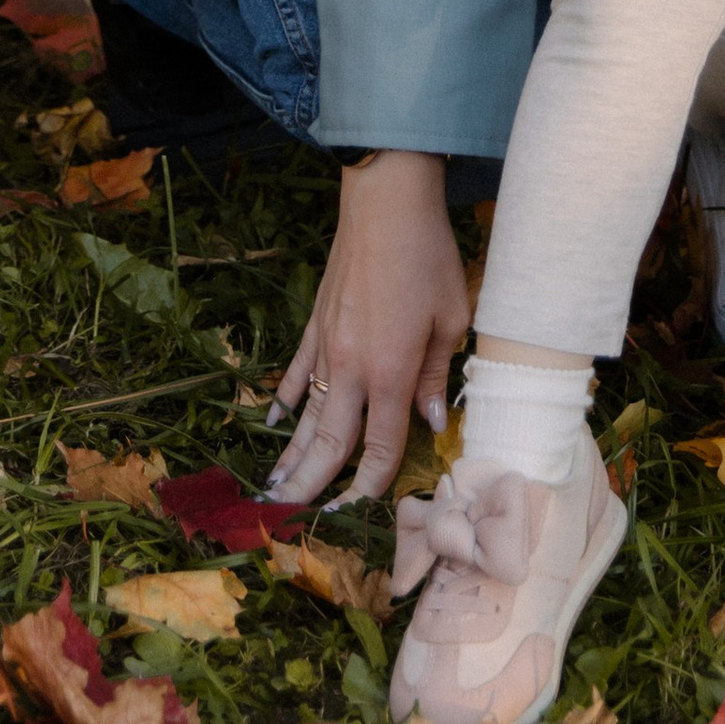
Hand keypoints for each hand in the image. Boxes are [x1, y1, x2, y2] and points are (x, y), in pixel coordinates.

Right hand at [269, 152, 469, 504]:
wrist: (386, 202)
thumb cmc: (429, 256)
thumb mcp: (452, 316)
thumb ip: (437, 375)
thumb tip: (429, 422)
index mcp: (391, 373)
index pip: (378, 448)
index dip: (368, 486)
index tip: (356, 512)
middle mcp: (353, 368)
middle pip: (330, 443)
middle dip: (311, 487)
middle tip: (289, 521)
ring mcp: (327, 346)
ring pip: (306, 415)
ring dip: (290, 454)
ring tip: (272, 489)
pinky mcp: (316, 323)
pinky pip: (295, 371)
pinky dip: (284, 399)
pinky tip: (274, 421)